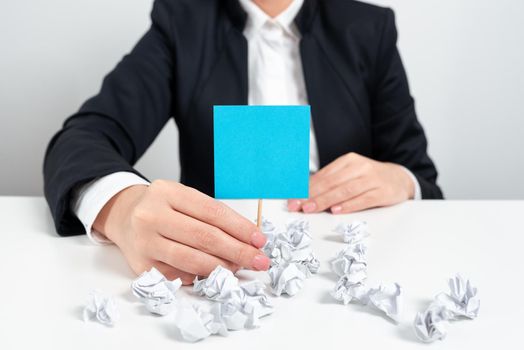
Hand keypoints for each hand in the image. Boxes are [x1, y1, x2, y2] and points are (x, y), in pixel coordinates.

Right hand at [93, 180, 269, 284]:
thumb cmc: (161, 207)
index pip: (212, 212)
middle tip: (258, 260)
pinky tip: (214, 275)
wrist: (123, 215)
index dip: (240, 228)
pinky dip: (200, 276)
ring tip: (240, 269)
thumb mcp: (183, 198)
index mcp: (168, 192)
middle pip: (204, 237)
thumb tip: (246, 241)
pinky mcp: (140, 265)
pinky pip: (178, 275)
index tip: (259, 240)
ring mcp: (144, 241)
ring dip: (222, 267)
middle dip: (237, 251)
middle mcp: (152, 215)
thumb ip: (212, 216)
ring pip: (191, 259)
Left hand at [287, 153, 414, 214]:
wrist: (399, 179)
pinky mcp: (383, 192)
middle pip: (331, 183)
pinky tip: (336, 210)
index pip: (323, 176)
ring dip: (325, 201)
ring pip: (344, 190)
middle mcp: (360, 167)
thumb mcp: (349, 175)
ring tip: (311, 208)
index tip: (293, 199)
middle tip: (298, 206)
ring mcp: (372, 179)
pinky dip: (348, 205)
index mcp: (348, 161)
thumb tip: (305, 195)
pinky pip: (363, 199)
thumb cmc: (368, 179)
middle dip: (312, 196)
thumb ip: (330, 183)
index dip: (306, 189)